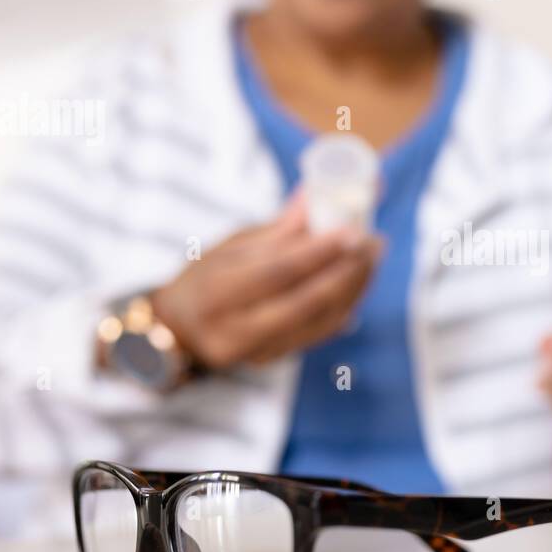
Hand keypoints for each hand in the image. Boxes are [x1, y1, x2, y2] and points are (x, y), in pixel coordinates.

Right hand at [149, 192, 382, 368]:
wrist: (179, 331)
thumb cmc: (205, 278)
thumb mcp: (230, 247)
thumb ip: (279, 228)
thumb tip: (318, 191)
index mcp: (216, 293)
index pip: (278, 272)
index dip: (320, 251)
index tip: (353, 229)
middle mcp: (235, 330)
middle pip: (305, 301)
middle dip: (347, 270)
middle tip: (373, 242)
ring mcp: (256, 352)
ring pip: (320, 321)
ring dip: (354, 287)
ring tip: (371, 257)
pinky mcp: (273, 361)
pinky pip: (319, 334)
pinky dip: (345, 306)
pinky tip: (358, 282)